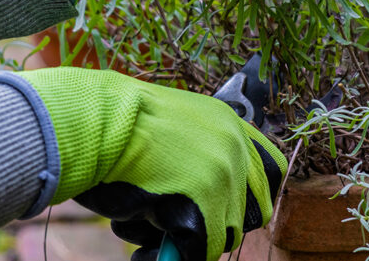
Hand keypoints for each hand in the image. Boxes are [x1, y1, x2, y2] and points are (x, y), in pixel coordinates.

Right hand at [0, 68, 285, 260]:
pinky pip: (200, 251)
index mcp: (231, 125)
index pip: (270, 170)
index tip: (226, 211)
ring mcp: (223, 178)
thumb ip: (202, 154)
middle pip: (252, 210)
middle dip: (219, 225)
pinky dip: (171, 256)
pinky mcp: (204, 207)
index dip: (249, 196)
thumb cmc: (120, 126)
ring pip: (224, 235)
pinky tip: (145, 251)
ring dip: (190, 239)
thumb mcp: (176, 128)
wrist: (97, 120)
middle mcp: (235, 149)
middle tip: (180, 227)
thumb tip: (206, 195)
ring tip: (148, 230)